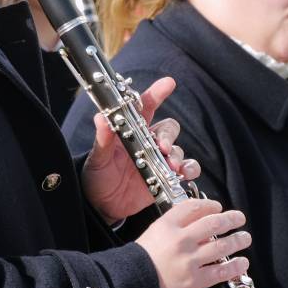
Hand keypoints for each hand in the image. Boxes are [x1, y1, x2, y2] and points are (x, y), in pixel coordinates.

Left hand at [81, 77, 200, 220]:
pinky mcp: (166, 178)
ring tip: (172, 166)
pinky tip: (183, 174)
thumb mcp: (97, 157)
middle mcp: (147, 142)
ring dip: (178, 155)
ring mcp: (158, 160)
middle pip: (168, 128)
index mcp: (130, 131)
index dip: (157, 93)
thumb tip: (100, 117)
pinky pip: (187, 169)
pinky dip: (190, 169)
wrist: (101, 204)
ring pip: (178, 149)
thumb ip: (102, 139)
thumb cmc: (98, 175)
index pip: (145, 107)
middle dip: (168, 136)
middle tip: (162, 148)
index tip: (168, 83)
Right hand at [135, 198, 251, 287]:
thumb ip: (174, 225)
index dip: (209, 205)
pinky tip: (242, 262)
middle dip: (230, 219)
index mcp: (167, 226)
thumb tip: (199, 221)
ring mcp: (189, 261)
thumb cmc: (143, 258)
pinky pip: (221, 271)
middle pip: (212, 224)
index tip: (217, 206)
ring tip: (245, 238)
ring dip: (237, 240)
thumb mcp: (154, 232)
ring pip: (221, 247)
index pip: (193, 207)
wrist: (134, 280)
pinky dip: (235, 266)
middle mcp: (180, 240)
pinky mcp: (195, 280)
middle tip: (239, 218)